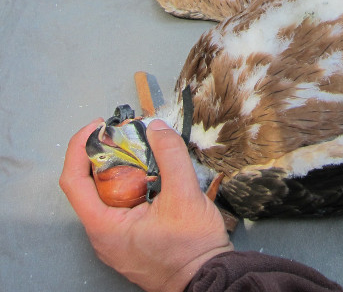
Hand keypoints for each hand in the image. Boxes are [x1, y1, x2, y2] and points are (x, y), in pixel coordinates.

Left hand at [59, 120, 232, 291]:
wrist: (208, 279)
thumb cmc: (192, 249)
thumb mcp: (185, 194)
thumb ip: (169, 155)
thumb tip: (156, 127)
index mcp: (104, 227)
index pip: (73, 181)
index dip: (80, 147)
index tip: (98, 126)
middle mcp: (103, 234)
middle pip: (89, 184)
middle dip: (106, 153)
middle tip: (126, 133)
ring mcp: (116, 238)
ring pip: (106, 194)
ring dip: (121, 167)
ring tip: (142, 149)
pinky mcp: (130, 238)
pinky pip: (120, 204)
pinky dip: (131, 183)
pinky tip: (151, 173)